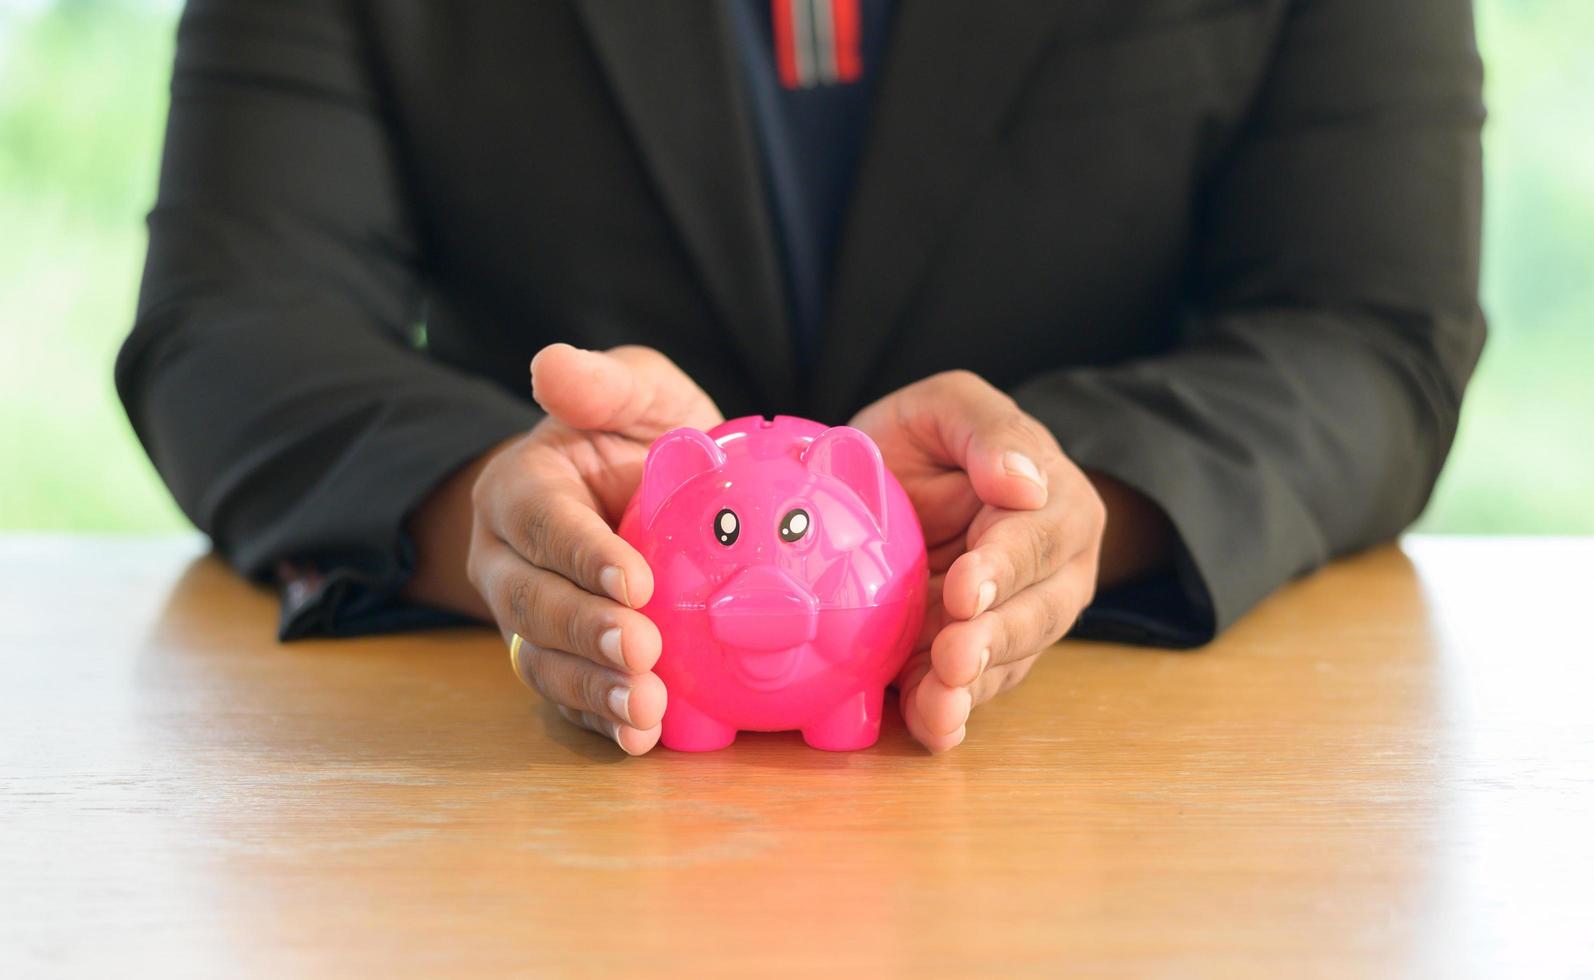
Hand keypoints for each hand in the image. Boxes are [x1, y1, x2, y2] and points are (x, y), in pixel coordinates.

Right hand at [468, 344, 721, 754]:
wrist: (656, 498)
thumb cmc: (644, 440)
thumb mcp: (639, 393)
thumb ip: (604, 383)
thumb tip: (551, 364)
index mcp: (520, 488)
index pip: (541, 521)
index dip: (583, 554)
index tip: (636, 581)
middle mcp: (507, 559)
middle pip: (531, 602)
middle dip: (584, 631)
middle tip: (641, 651)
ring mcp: (526, 618)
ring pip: (542, 660)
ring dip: (592, 689)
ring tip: (645, 713)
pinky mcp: (557, 660)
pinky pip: (566, 698)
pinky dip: (599, 722)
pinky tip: (640, 740)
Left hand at [850, 371, 1107, 751]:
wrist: (888, 485)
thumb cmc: (926, 443)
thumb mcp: (948, 407)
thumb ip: (987, 430)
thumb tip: (1025, 481)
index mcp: (1057, 505)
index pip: (1036, 538)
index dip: (1003, 565)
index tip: (967, 588)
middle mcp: (1052, 573)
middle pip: (1034, 612)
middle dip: (992, 638)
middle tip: (951, 657)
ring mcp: (1018, 624)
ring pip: (1008, 662)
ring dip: (970, 688)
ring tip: (938, 706)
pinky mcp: (981, 663)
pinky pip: (974, 694)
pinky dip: (950, 716)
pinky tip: (932, 730)